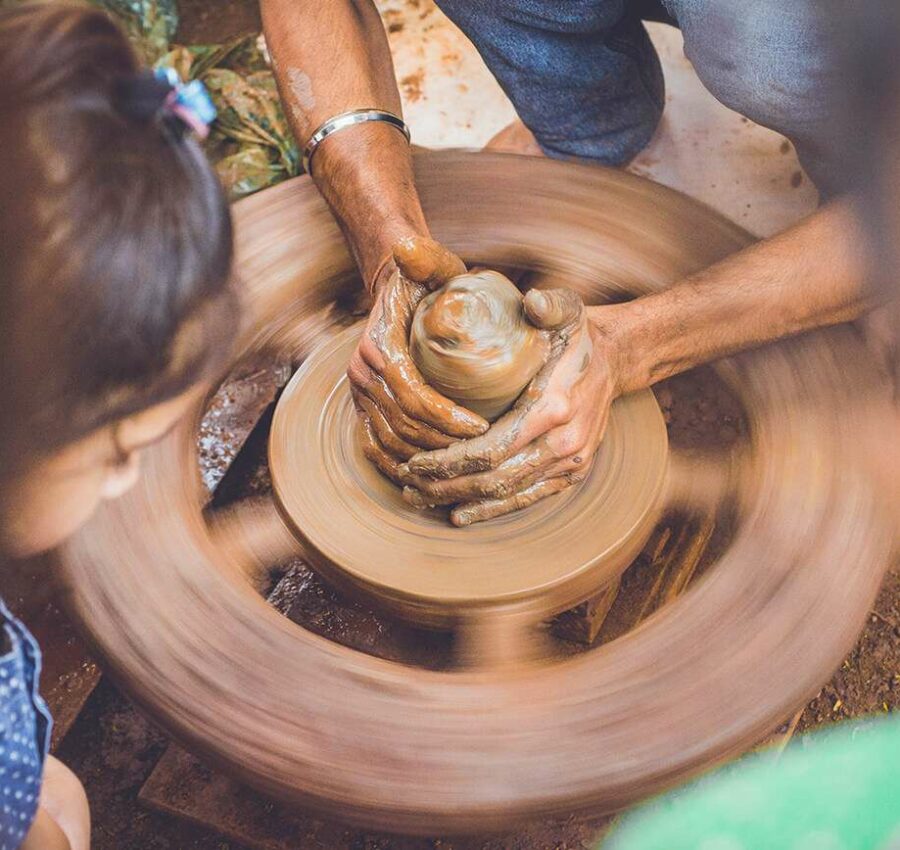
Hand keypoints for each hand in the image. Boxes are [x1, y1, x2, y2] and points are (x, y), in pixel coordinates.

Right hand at [349, 236, 488, 480]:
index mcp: (378, 347)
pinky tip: (426, 476)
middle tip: (482, 451)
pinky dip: (398, 465)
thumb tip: (407, 246)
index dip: (446, 418)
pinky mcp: (362, 406)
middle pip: (403, 425)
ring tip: (463, 464)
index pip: (413, 395)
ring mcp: (359, 393)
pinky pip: (374, 447)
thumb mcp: (430, 264)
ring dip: (426, 459)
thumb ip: (426, 257)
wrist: (393, 288)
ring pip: (390, 442)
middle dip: (443, 445)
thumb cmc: (422, 280)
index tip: (482, 427)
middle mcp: (360, 373)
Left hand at [400, 289, 618, 525]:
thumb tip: (532, 299)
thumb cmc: (579, 335)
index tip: (416, 461)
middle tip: (408, 485)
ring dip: (463, 500)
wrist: (616, 360)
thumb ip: (548, 304)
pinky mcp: (572, 473)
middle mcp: (564, 443)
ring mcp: (570, 463)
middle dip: (446, 486)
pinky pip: (529, 498)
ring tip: (422, 498)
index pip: (492, 448)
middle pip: (494, 478)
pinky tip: (462, 514)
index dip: (450, 461)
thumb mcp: (567, 309)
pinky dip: (494, 510)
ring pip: (508, 493)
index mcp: (554, 407)